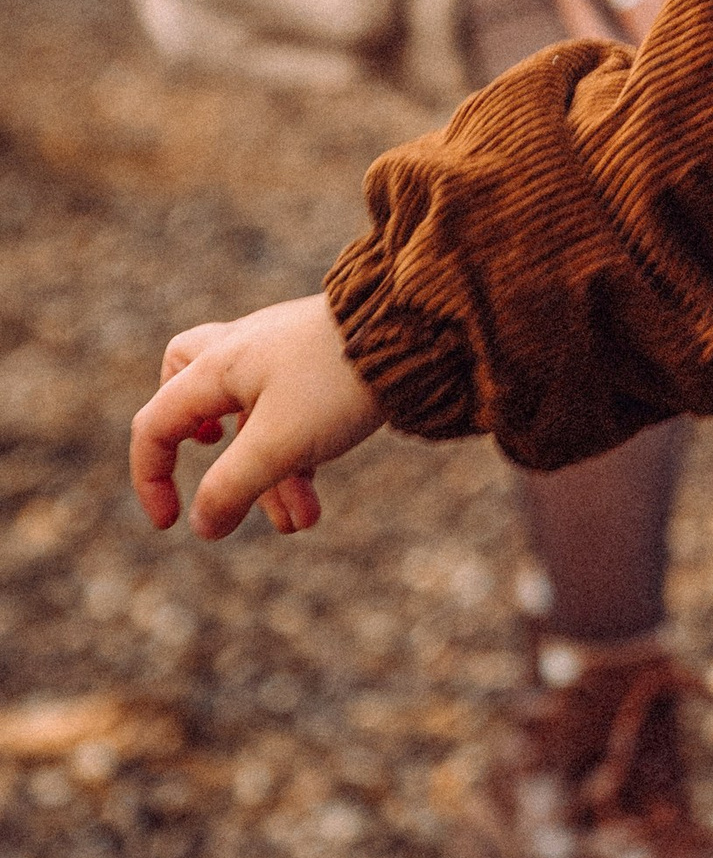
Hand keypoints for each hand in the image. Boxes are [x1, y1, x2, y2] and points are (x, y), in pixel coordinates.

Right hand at [130, 296, 384, 540]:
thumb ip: (231, 487)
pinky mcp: (321, 362)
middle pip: (189, 386)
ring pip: (254, 419)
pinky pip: (292, 415)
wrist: (417, 331)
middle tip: (217, 469)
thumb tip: (202, 525)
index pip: (157, 422)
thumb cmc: (337, 381)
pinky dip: (297, 457)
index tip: (171, 522)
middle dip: (195, 439)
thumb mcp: (277, 444)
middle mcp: (244, 351)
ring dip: (269, 476)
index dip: (150, 477)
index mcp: (218, 365)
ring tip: (299, 524)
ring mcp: (284, 353)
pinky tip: (314, 498)